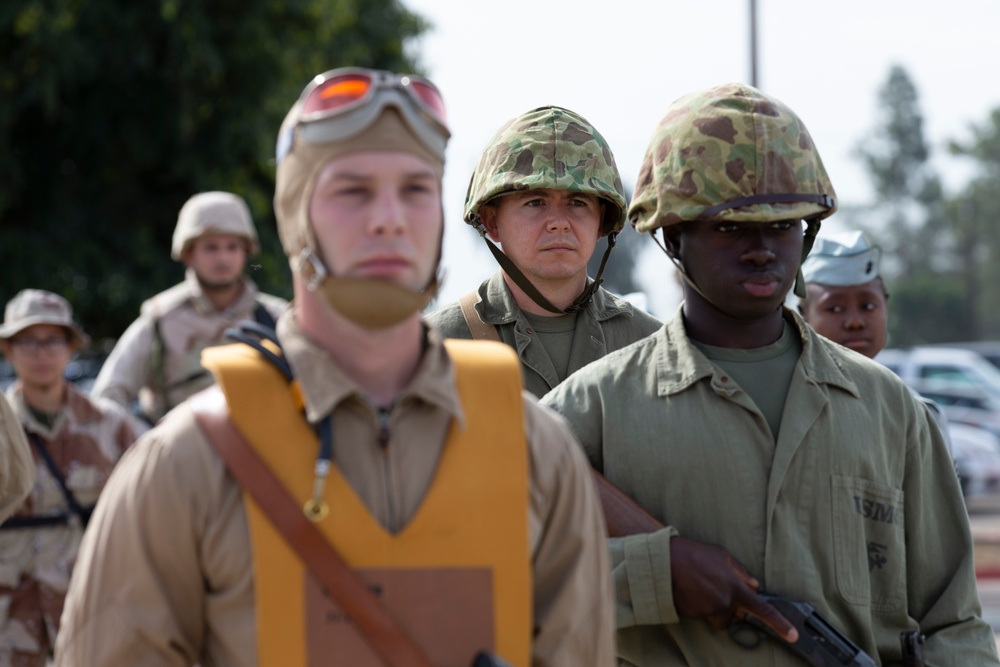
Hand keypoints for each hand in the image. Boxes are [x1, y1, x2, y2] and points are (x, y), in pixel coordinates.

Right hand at [670, 536, 797, 642]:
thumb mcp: (721, 555)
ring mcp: (708, 611)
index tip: (793, 636)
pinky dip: (696, 606)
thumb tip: (753, 584)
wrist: (664, 561)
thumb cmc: (693, 554)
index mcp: (735, 588)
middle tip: (714, 587)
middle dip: (729, 606)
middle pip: (735, 615)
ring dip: (712, 607)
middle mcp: (724, 603)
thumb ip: (740, 571)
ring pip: (717, 616)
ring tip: (697, 586)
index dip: (780, 624)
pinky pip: (700, 615)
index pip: (763, 609)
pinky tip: (688, 590)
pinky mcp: (693, 616)